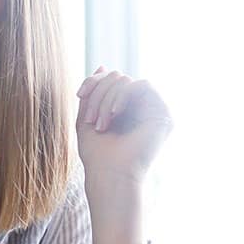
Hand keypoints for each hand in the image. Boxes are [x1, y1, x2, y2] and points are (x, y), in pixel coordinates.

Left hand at [75, 67, 171, 243]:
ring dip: (108, 98)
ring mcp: (154, 112)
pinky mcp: (163, 115)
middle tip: (92, 120)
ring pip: (128, 80)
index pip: (112, 81)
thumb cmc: (97, 155)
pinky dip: (123, 95)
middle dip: (99, 94)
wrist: (109, 176)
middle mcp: (142, 109)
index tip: (79, 95)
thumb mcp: (87, 117)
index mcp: (126, 110)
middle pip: (118, 78)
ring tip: (101, 122)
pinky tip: (114, 114)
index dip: (95, 82)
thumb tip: (102, 66)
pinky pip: (143, 85)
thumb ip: (93, 93)